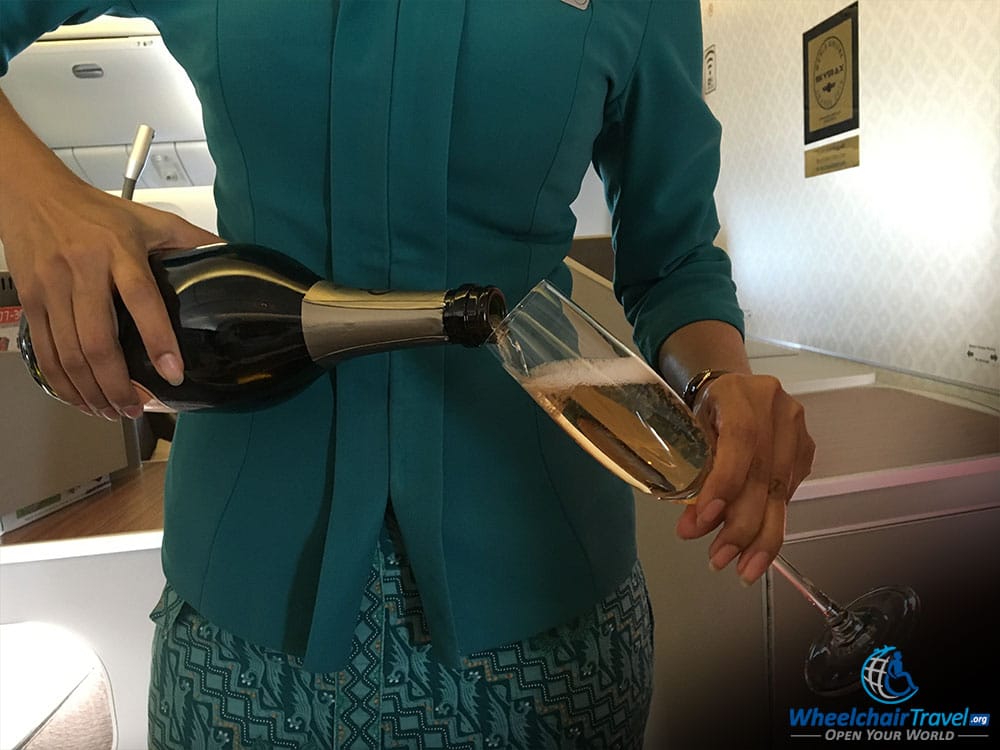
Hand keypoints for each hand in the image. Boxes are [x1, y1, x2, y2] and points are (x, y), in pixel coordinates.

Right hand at [3, 175, 219, 418]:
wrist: (31, 193)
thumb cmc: (95, 210)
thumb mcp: (148, 218)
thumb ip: (190, 238)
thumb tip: (230, 254)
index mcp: (119, 251)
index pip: (142, 300)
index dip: (158, 339)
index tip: (173, 373)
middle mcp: (83, 271)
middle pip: (98, 341)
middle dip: (118, 384)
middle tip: (138, 409)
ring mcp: (52, 288)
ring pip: (69, 353)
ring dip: (91, 390)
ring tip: (113, 412)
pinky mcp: (30, 300)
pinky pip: (44, 351)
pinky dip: (61, 382)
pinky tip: (79, 399)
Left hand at [674, 373, 814, 584]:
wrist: (733, 390)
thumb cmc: (704, 411)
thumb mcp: (690, 431)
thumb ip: (692, 474)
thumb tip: (691, 528)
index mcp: (740, 394)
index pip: (740, 439)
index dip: (725, 482)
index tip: (705, 519)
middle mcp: (775, 407)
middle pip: (764, 473)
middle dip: (742, 525)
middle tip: (720, 559)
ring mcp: (797, 428)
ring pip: (781, 490)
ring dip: (760, 536)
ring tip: (742, 568)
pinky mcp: (807, 449)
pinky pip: (788, 493)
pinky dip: (770, 522)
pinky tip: (756, 545)